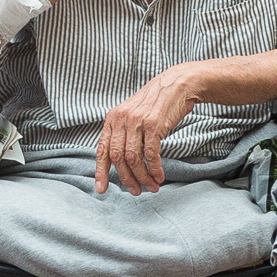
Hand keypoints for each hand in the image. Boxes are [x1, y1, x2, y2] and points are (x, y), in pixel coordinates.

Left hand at [94, 67, 203, 194]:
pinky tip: (159, 176)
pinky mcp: (154, 124)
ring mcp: (137, 121)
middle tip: (136, 191)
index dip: (101, 172)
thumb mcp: (132, 115)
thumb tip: (118, 162)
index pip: (102, 150)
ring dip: (143, 177)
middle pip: (118, 158)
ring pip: (134, 159)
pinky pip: (151, 154)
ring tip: (151, 186)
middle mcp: (122, 120)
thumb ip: (123, 133)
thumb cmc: (155, 104)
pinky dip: (155, 169)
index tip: (101, 189)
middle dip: (126, 179)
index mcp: (112, 119)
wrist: (176, 85)